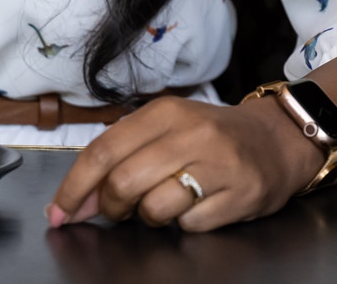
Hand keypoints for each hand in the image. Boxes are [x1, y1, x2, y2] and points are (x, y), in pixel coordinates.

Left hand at [47, 95, 324, 232]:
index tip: (59, 212)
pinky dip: (185, 223)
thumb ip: (120, 159)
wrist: (278, 139)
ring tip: (167, 201)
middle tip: (120, 210)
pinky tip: (200, 205)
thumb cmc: (211, 137)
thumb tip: (75, 203)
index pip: (103, 151)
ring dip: (150, 217)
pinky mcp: (240, 194)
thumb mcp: (165, 131)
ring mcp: (219, 164)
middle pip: (124, 183)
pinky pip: (190, 225)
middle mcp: (191, 133)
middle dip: (111, 208)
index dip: (74, 187)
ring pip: (155, 209)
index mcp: (165, 112)